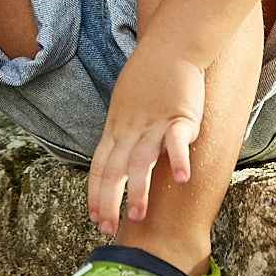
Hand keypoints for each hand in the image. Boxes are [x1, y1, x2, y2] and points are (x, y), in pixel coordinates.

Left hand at [87, 45, 204, 234]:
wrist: (169, 46)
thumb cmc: (147, 77)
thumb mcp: (123, 107)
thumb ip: (120, 134)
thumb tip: (115, 158)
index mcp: (116, 129)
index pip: (99, 166)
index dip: (95, 193)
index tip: (94, 218)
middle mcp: (131, 130)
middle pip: (115, 170)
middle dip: (109, 201)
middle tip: (108, 228)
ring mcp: (155, 124)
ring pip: (142, 160)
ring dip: (139, 189)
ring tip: (138, 216)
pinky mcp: (180, 116)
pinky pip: (177, 140)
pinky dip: (178, 159)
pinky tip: (182, 178)